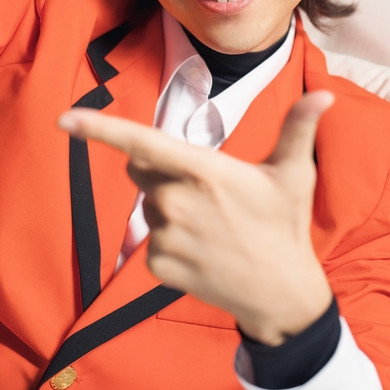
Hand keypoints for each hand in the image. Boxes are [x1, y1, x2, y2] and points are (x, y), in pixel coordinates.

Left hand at [58, 91, 333, 345]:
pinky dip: (169, 238)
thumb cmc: (284, 225)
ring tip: (210, 222)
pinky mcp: (158, 265)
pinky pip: (150, 239)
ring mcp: (165, 236)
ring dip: (168, 205)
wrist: (280, 294)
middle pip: (140, 168)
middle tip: (205, 187)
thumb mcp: (294, 174)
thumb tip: (324, 95)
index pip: (141, 142)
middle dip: (160, 169)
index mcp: (203, 170)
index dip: (100, 128)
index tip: (65, 119)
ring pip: (148, 204)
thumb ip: (299, 128)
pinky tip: (201, 248)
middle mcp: (177, 201)